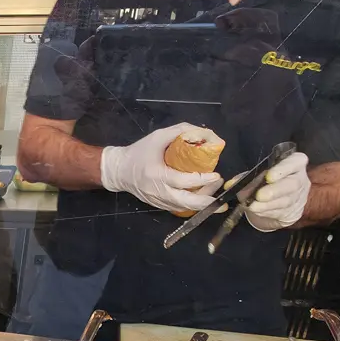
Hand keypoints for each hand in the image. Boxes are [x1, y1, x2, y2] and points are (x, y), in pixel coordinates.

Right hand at [99, 123, 222, 214]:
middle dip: (207, 201)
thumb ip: (179, 132)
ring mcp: (159, 201)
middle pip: (187, 202)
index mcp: (157, 175)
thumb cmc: (138, 152)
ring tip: (214, 193)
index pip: (184, 181)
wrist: (118, 171)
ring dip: (202, 203)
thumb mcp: (157, 137)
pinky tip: (202, 197)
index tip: (216, 175)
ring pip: (185, 208)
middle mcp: (159, 192)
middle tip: (221, 193)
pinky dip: (192, 204)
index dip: (202, 180)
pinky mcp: (159, 205)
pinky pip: (179, 208)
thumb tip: (203, 132)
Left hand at [237, 151, 310, 231]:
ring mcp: (298, 197)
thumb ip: (246, 177)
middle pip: (292, 184)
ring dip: (267, 205)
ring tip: (253, 206)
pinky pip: (280, 212)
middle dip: (274, 190)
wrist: (279, 200)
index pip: (295, 162)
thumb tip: (230, 184)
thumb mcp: (258, 175)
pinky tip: (257, 210)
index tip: (269, 176)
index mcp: (295, 163)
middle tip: (259, 195)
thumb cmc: (268, 181)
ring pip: (286, 201)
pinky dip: (266, 212)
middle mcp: (300, 179)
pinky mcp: (294, 212)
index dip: (283, 169)